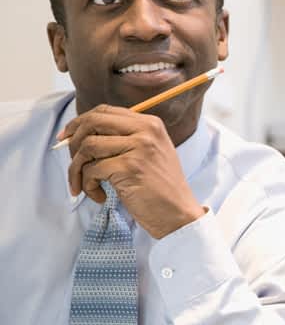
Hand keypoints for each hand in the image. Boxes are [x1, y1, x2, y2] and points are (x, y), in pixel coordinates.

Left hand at [59, 104, 205, 238]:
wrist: (178, 214)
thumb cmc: (160, 188)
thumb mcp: (150, 154)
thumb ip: (123, 139)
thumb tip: (78, 136)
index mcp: (150, 124)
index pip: (104, 111)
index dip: (79, 122)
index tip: (66, 137)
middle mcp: (146, 131)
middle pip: (92, 122)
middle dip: (73, 142)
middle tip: (72, 163)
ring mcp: (139, 147)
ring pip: (87, 146)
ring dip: (76, 169)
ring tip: (84, 185)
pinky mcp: (129, 167)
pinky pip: (91, 170)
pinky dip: (87, 185)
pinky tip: (100, 196)